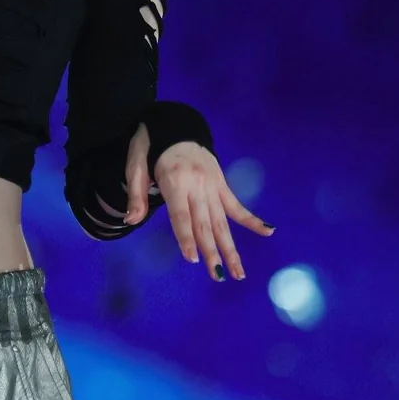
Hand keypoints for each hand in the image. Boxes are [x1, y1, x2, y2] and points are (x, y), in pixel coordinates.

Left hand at [123, 123, 274, 279]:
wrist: (174, 124)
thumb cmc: (150, 147)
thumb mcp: (135, 164)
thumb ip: (136, 194)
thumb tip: (130, 220)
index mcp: (175, 181)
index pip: (181, 215)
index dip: (187, 238)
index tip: (193, 259)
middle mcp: (197, 186)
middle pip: (205, 224)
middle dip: (211, 251)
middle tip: (217, 275)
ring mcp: (212, 185)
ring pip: (222, 221)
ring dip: (231, 248)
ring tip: (238, 272)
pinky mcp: (221, 184)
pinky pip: (236, 205)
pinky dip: (252, 220)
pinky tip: (268, 231)